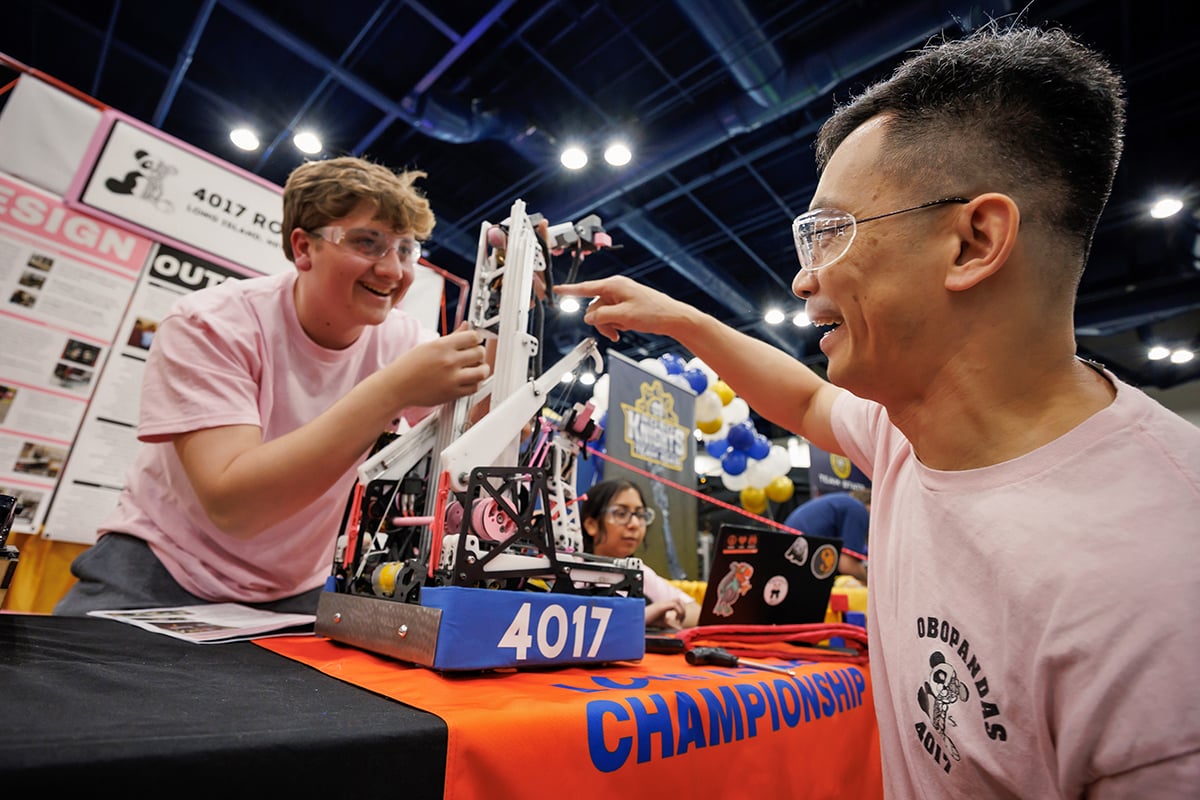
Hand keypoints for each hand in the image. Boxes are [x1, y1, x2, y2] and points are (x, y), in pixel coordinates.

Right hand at [389, 324, 489, 407]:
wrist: (397, 386)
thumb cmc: (409, 366)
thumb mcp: (429, 346)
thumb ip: (452, 336)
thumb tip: (466, 326)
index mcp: (442, 346)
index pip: (473, 337)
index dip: (476, 338)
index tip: (474, 341)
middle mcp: (448, 361)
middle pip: (479, 352)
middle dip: (479, 352)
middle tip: (474, 354)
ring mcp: (452, 378)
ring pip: (482, 371)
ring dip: (482, 368)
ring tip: (476, 368)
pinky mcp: (452, 393)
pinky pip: (474, 387)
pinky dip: (475, 383)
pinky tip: (469, 379)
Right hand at [555, 276, 680, 341]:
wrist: (672, 317)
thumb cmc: (653, 312)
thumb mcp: (623, 316)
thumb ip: (602, 316)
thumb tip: (588, 317)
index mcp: (614, 285)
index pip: (586, 288)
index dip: (569, 290)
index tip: (557, 290)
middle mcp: (615, 289)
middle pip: (594, 306)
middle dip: (601, 321)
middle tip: (613, 332)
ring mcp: (620, 297)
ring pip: (602, 313)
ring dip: (609, 325)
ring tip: (622, 329)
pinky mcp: (625, 305)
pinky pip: (612, 315)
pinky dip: (616, 324)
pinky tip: (626, 327)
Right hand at [645, 598, 687, 629]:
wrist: (639, 620)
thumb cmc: (649, 621)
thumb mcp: (663, 623)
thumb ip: (671, 624)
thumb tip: (679, 628)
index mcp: (664, 605)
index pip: (677, 603)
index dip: (681, 611)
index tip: (679, 621)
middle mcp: (664, 603)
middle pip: (678, 599)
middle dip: (683, 609)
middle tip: (680, 620)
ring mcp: (662, 603)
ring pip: (677, 600)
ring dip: (681, 610)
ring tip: (678, 619)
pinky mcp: (661, 606)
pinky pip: (674, 605)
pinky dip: (678, 612)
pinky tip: (675, 620)